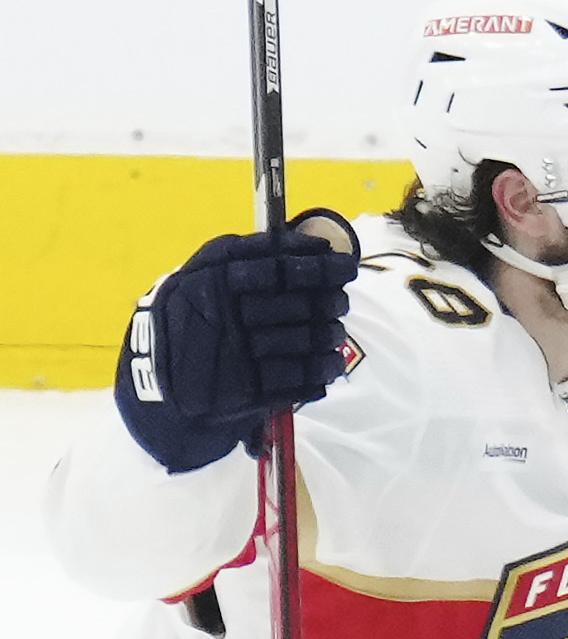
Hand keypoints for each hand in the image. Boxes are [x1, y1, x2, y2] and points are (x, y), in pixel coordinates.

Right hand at [116, 220, 356, 475]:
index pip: (273, 265)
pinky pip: (297, 379)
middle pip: (294, 302)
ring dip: (329, 335)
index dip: (315, 263)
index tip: (343, 263)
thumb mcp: (198, 281)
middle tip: (341, 301)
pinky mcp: (244, 391)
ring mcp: (232, 353)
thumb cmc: (189, 322)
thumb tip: (315, 246)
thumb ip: (244, 262)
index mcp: (207, 277)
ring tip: (336, 331)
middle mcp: (219, 312)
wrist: (153, 384)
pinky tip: (331, 364)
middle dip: (328, 300)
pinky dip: (321, 370)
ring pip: (301, 339)